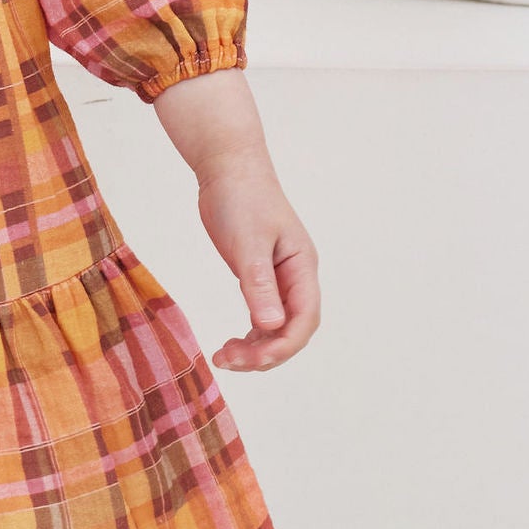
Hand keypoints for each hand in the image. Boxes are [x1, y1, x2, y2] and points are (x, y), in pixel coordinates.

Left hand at [147, 70, 320, 373]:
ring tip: (224, 357)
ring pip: (278, 327)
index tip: (252, 359)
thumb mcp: (248, 243)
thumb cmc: (241, 199)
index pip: (305, 319)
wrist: (227, 168)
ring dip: (256, 348)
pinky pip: (263, 316)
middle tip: (228, 360)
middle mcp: (296, 277)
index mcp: (302, 268)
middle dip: (266, 352)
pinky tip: (230, 344)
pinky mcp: (260, 276)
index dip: (283, 346)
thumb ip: (259, 285)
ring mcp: (280, 278)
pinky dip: (250, 334)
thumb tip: (272, 326)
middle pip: (293, 329)